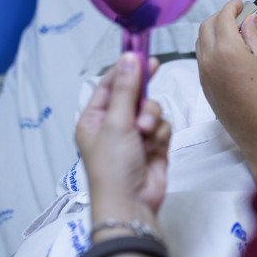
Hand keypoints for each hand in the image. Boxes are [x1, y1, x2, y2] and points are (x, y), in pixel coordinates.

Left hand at [75, 53, 170, 217]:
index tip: (141, 52)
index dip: (125, 68)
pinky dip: (161, 134)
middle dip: (142, 95)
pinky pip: (162, 126)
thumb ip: (126, 89)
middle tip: (155, 67)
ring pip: (152, 110)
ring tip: (146, 134)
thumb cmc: (113, 167)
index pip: (109, 84)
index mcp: (94, 119)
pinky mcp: (153, 146)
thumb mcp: (116, 123)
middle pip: (134, 94)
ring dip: (152, 118)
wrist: (131, 203)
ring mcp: (134, 136)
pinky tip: (155, 146)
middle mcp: (113, 125)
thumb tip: (129, 58)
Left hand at [196, 0, 256, 183]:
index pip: (223, 16)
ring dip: (212, 30)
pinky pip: (200, 55)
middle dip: (220, 16)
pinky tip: (225, 50)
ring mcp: (203, 70)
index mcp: (226, 48)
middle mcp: (209, 57)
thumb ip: (253, 34)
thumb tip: (247, 19)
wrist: (256, 126)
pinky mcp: (202, 82)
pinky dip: (209, 45)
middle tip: (236, 16)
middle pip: (206, 25)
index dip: (232, 6)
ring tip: (231, 32)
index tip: (241, 4)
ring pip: (200, 40)